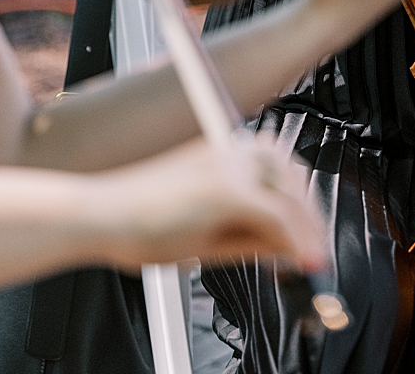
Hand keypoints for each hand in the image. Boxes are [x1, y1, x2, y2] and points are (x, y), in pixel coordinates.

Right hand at [92, 134, 324, 272]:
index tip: (308, 236)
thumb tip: (289, 248)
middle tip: (315, 253)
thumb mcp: (205, 232)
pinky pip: (278, 218)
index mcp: (218, 153)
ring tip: (309, 261)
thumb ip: (248, 235)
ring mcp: (228, 169)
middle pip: (292, 176)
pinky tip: (300, 262)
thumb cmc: (137, 221)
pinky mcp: (227, 191)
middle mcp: (227, 152)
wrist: (99, 215)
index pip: (278, 166)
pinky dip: (296, 242)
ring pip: (290, 197)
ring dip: (306, 229)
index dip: (300, 203)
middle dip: (309, 216)